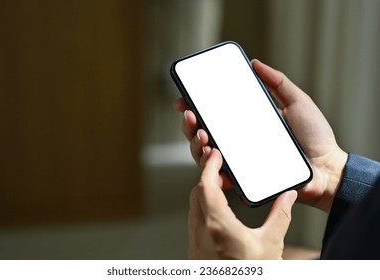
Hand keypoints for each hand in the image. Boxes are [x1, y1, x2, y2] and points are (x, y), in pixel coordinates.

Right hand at [174, 60, 347, 212]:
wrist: (327, 168)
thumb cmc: (315, 137)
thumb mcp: (297, 102)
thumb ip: (278, 82)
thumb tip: (255, 63)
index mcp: (246, 124)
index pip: (214, 115)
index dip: (195, 107)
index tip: (183, 99)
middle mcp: (238, 142)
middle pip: (203, 134)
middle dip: (189, 125)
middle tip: (191, 116)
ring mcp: (239, 162)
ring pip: (205, 155)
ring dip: (196, 144)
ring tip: (202, 136)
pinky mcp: (244, 180)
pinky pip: (220, 177)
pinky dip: (210, 169)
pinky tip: (210, 157)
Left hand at [188, 148, 296, 258]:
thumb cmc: (252, 274)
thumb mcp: (271, 244)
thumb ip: (280, 215)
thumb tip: (288, 196)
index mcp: (217, 225)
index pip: (206, 185)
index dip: (209, 166)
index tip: (215, 155)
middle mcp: (201, 231)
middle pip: (197, 192)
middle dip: (208, 176)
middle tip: (222, 169)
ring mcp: (195, 242)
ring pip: (194, 206)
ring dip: (205, 192)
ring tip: (222, 186)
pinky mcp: (195, 251)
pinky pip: (195, 220)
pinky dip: (203, 207)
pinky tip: (219, 210)